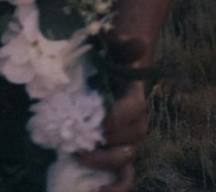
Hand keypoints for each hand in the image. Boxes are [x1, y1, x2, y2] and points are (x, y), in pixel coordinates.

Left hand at [74, 36, 147, 188]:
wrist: (115, 70)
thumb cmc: (113, 57)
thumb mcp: (116, 44)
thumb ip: (124, 41)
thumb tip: (137, 39)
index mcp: (135, 96)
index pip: (134, 110)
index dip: (117, 117)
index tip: (98, 119)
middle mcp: (136, 123)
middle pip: (127, 139)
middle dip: (103, 140)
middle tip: (78, 137)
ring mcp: (129, 142)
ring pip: (124, 160)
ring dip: (102, 161)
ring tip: (78, 155)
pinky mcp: (120, 154)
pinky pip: (124, 177)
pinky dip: (115, 188)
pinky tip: (97, 191)